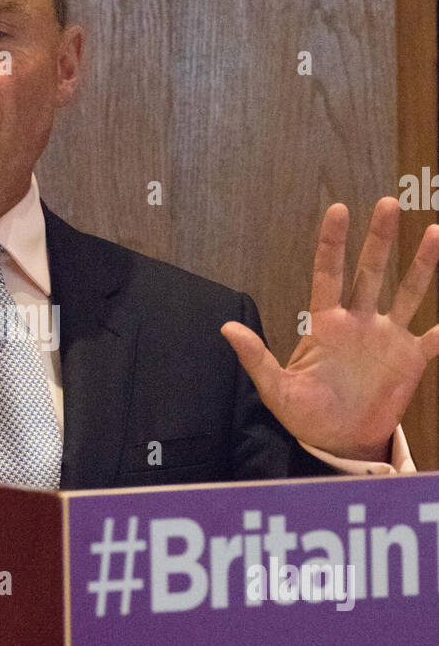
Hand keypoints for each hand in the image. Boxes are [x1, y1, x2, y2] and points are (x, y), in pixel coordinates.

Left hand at [219, 197, 438, 459]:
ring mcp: (387, 338)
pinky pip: (433, 340)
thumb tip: (226, 327)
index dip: (333, 243)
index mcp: (327, 323)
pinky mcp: (410, 360)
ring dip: (421, 265)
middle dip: (379, 239)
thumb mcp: (276, 388)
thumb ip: (256, 358)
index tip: (339, 209)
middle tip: (388, 203)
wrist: (338, 442)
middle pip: (371, 272)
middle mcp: (359, 322)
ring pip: (407, 293)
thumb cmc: (305, 413)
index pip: (329, 273)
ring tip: (434, 232)